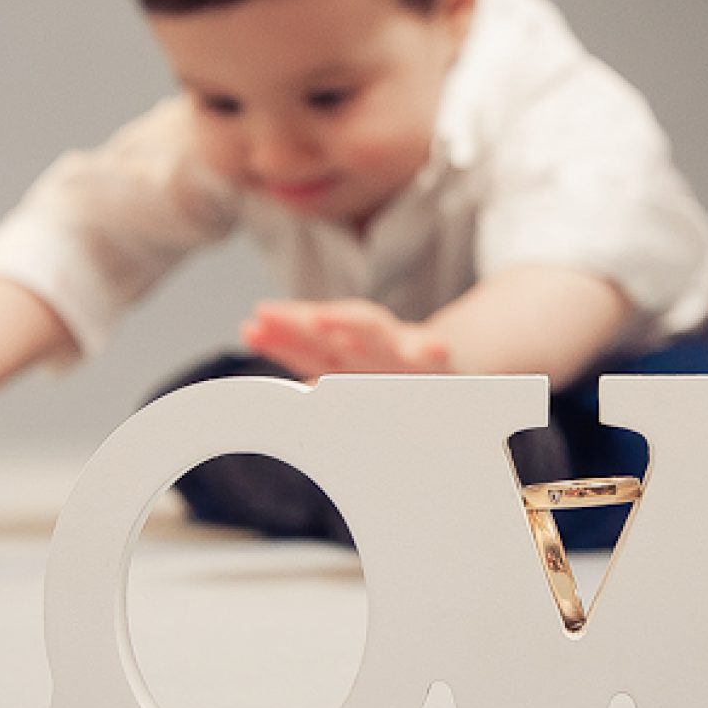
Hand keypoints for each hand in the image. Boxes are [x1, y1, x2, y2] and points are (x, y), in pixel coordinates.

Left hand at [241, 298, 451, 380]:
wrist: (456, 363)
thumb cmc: (397, 374)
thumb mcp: (354, 376)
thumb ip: (319, 376)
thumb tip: (287, 392)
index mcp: (349, 355)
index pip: (308, 346)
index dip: (280, 338)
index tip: (251, 328)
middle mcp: (371, 346)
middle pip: (330, 332)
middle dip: (298, 323)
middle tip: (266, 315)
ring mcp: (402, 350)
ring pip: (374, 331)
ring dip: (349, 323)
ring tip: (322, 322)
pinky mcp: (437, 360)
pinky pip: (434, 356)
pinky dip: (431, 350)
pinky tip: (430, 349)